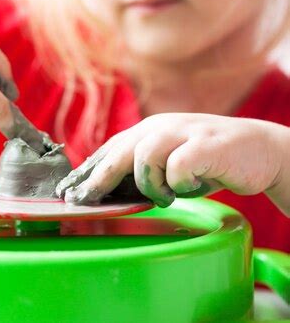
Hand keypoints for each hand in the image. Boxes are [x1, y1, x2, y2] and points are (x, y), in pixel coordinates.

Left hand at [56, 112, 284, 206]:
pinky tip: (190, 184)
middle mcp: (162, 126)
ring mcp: (184, 133)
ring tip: (168, 194)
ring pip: (145, 157)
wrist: (259, 149)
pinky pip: (178, 166)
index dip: (88, 170)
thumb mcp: (170, 162)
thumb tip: (106, 189)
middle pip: (119, 151)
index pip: (111, 148)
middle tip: (82, 200)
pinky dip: (178, 182)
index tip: (69, 191)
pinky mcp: (206, 145)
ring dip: (151, 184)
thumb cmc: (209, 160)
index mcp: (150, 129)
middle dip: (97, 178)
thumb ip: (142, 170)